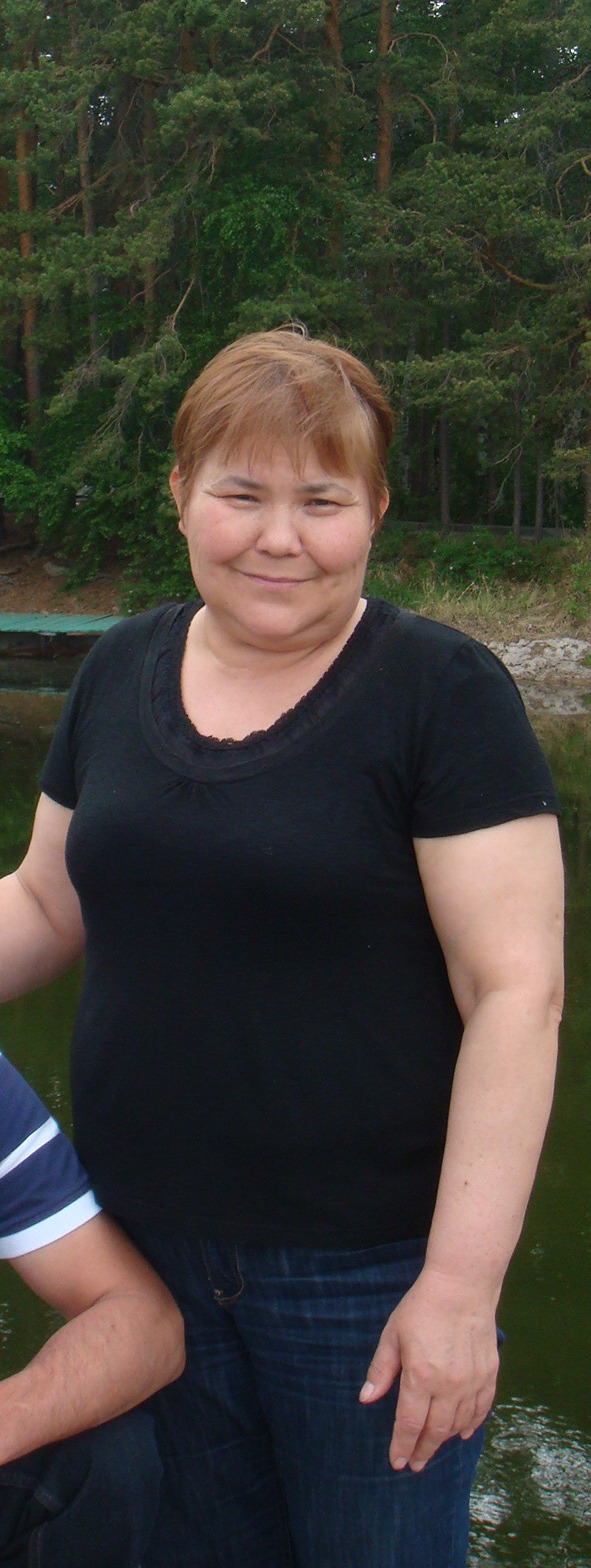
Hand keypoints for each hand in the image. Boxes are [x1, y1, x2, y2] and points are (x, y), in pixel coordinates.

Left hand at [359, 1265, 498, 1471]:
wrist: (462, 1286)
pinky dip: (472, 1424)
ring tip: (433, 1448)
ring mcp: (472, 1382)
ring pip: (458, 1424)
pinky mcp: (489, 1374)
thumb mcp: (393, 1335)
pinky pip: (482, 1409)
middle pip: (435, 1431)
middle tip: (414, 1465)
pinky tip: (464, 1432)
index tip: (396, 1462)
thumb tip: (366, 1399)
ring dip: (445, 1440)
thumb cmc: (422, 1307)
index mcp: (420, 1377)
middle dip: (422, 1451)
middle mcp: (448, 1386)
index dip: (402, 1446)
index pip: (409, 1424)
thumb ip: (381, 1370)